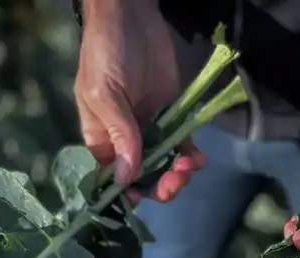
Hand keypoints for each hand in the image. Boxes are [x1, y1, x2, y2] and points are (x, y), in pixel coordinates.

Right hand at [75, 0, 204, 202]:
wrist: (133, 20)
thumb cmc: (107, 54)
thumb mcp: (105, 94)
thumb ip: (119, 135)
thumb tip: (124, 178)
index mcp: (102, 138)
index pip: (113, 177)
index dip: (127, 191)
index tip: (143, 196)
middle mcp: (126, 140)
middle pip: (143, 177)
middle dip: (160, 185)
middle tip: (175, 180)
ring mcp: (151, 131)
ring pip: (166, 166)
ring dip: (178, 174)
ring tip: (188, 166)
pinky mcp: (173, 119)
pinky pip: (183, 147)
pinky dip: (191, 157)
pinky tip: (198, 158)